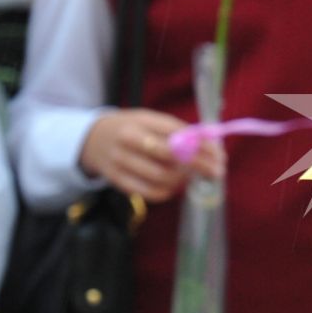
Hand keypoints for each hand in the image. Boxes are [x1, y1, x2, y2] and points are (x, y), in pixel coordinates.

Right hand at [80, 108, 223, 203]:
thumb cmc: (132, 129)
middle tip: (217, 171)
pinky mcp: (117, 181)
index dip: (202, 145)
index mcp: (140, 121)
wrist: (92, 139)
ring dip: (184, 179)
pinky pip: (149, 192)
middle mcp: (128, 140)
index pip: (177, 132)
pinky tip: (176, 186)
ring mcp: (121, 162)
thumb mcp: (150, 120)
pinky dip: (168, 192)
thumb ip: (177, 130)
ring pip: (161, 177)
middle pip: (170, 155)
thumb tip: (211, 142)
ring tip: (195, 177)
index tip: (219, 154)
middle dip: (199, 165)